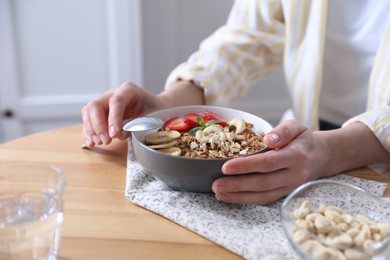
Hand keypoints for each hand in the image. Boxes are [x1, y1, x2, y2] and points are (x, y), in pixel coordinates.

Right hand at [81, 81, 164, 147]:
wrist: (156, 107)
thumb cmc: (155, 110)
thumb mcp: (150, 116)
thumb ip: (135, 123)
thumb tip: (118, 134)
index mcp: (128, 90)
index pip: (116, 101)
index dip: (113, 119)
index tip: (114, 134)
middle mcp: (114, 93)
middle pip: (96, 105)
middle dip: (98, 125)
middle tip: (106, 141)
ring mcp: (105, 102)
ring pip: (89, 112)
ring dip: (91, 129)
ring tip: (97, 143)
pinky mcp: (102, 112)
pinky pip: (90, 120)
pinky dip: (89, 132)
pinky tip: (91, 143)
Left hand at [211, 120, 328, 204]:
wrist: (320, 157)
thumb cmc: (303, 140)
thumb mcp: (297, 127)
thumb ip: (283, 131)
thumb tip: (268, 139)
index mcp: (295, 156)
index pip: (267, 163)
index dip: (246, 166)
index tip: (225, 167)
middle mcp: (293, 175)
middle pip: (262, 183)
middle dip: (236, 185)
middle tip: (215, 184)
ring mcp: (289, 187)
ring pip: (262, 195)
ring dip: (238, 196)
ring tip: (218, 193)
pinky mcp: (284, 194)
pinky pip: (265, 200)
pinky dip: (246, 200)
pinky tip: (230, 197)